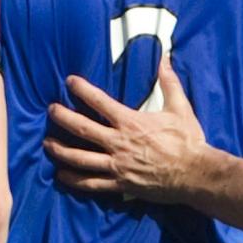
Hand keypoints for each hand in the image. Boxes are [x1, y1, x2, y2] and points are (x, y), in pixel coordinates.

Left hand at [46, 59, 211, 203]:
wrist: (195, 174)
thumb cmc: (188, 141)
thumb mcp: (180, 108)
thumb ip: (169, 82)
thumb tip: (165, 58)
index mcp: (131, 122)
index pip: (100, 101)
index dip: (82, 89)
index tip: (69, 81)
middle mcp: (119, 143)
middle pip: (82, 129)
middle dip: (63, 118)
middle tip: (50, 111)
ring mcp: (118, 166)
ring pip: (81, 158)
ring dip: (61, 151)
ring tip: (47, 144)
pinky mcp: (121, 185)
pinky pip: (92, 184)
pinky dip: (75, 180)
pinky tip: (62, 176)